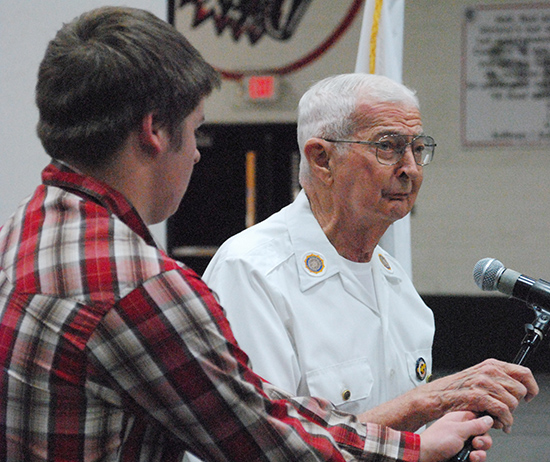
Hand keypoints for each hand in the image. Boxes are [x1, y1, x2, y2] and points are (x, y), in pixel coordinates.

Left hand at [419, 412, 492, 461]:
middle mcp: (461, 430)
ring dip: (480, 452)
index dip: (486, 422)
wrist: (424, 457)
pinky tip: (471, 459)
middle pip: (482, 434)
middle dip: (484, 441)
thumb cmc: (436, 441)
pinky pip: (475, 456)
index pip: (478, 417)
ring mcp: (462, 443)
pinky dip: (476, 459)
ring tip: (473, 455)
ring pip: (480, 447)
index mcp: (459, 419)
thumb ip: (475, 425)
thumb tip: (489, 419)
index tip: (493, 428)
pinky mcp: (462, 454)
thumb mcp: (458, 430)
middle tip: (476, 443)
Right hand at [421, 359, 537, 431]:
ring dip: (509, 416)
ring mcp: (484, 383)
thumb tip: (517, 389)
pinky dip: (504, 422)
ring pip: (513, 403)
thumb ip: (497, 379)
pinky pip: (503, 412)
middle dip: (516, 404)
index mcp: (491, 365)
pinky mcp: (479, 397)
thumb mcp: (478, 376)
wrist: (437, 396)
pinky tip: (500, 424)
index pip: (523, 372)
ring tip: (500, 419)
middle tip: (506, 410)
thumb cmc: (456, 389)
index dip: (531, 386)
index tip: (530, 395)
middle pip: (520, 390)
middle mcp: (489, 372)